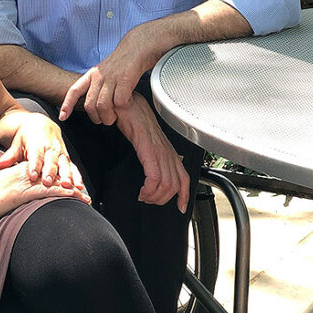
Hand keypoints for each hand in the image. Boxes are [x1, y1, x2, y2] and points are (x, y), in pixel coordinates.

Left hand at [0, 113, 86, 192]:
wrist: (41, 124)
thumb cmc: (26, 137)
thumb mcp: (17, 144)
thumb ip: (9, 156)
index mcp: (37, 143)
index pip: (36, 155)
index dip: (35, 165)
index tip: (33, 176)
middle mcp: (50, 147)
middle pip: (51, 160)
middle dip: (50, 172)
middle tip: (48, 183)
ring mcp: (60, 152)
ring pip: (65, 164)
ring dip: (67, 176)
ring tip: (68, 187)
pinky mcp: (66, 158)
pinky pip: (73, 167)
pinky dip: (77, 177)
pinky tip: (79, 188)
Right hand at [0, 161, 90, 220]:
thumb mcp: (2, 189)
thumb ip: (12, 189)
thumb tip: (18, 196)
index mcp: (22, 171)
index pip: (46, 174)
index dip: (60, 180)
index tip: (72, 187)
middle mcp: (28, 174)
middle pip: (55, 178)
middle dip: (71, 185)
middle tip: (85, 194)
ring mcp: (28, 182)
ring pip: (56, 183)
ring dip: (72, 191)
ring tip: (85, 198)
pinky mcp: (26, 192)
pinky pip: (50, 191)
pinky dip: (64, 194)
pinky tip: (75, 197)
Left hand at [59, 22, 167, 125]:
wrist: (135, 49)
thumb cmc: (120, 64)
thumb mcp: (102, 72)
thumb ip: (95, 86)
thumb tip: (90, 105)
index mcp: (91, 75)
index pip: (74, 90)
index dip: (67, 104)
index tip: (62, 117)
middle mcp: (98, 76)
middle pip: (90, 105)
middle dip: (96, 118)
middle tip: (104, 120)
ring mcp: (111, 78)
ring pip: (103, 106)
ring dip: (109, 116)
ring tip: (115, 116)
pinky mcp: (125, 80)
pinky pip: (120, 102)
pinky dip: (124, 107)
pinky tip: (127, 103)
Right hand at [115, 95, 188, 211]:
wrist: (129, 105)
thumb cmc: (136, 120)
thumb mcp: (149, 141)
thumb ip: (155, 155)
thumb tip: (156, 169)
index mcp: (169, 152)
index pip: (184, 178)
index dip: (184, 196)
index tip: (180, 208)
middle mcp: (167, 152)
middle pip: (174, 186)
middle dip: (161, 200)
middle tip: (148, 199)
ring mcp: (159, 151)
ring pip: (165, 185)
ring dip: (153, 196)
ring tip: (143, 196)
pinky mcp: (149, 150)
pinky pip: (154, 177)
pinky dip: (149, 189)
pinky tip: (142, 191)